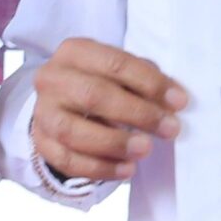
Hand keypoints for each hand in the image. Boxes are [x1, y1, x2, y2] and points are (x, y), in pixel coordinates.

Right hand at [29, 37, 187, 181]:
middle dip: (137, 113)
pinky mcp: (41, 142)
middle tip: (169, 129)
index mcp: (75, 51)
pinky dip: (99, 168)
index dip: (149, 83)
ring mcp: (42, 112)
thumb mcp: (120, 72)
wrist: (62, 102)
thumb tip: (174, 99)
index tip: (179, 101)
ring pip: (73, 131)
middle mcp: (52, 78)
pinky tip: (126, 169)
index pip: (115, 63)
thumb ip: (145, 80)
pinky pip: (67, 160)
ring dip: (114, 143)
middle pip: (94, 95)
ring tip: (145, 150)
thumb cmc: (101, 83)